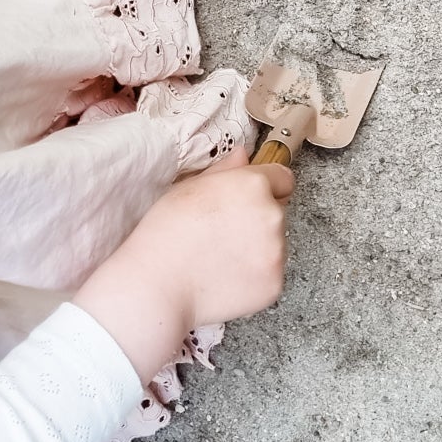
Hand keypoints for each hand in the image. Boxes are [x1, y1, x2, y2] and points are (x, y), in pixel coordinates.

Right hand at [72, 150, 293, 382]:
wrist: (159, 284)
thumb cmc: (166, 232)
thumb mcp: (190, 187)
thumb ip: (225, 169)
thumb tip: (244, 156)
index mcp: (253, 186)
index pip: (283, 179)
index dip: (265, 187)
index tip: (247, 200)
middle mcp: (273, 216)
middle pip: (277, 211)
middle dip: (257, 218)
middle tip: (222, 232)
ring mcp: (277, 252)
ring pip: (275, 244)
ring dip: (257, 247)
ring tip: (219, 257)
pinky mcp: (275, 284)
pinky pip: (270, 273)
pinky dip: (253, 276)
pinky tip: (224, 277)